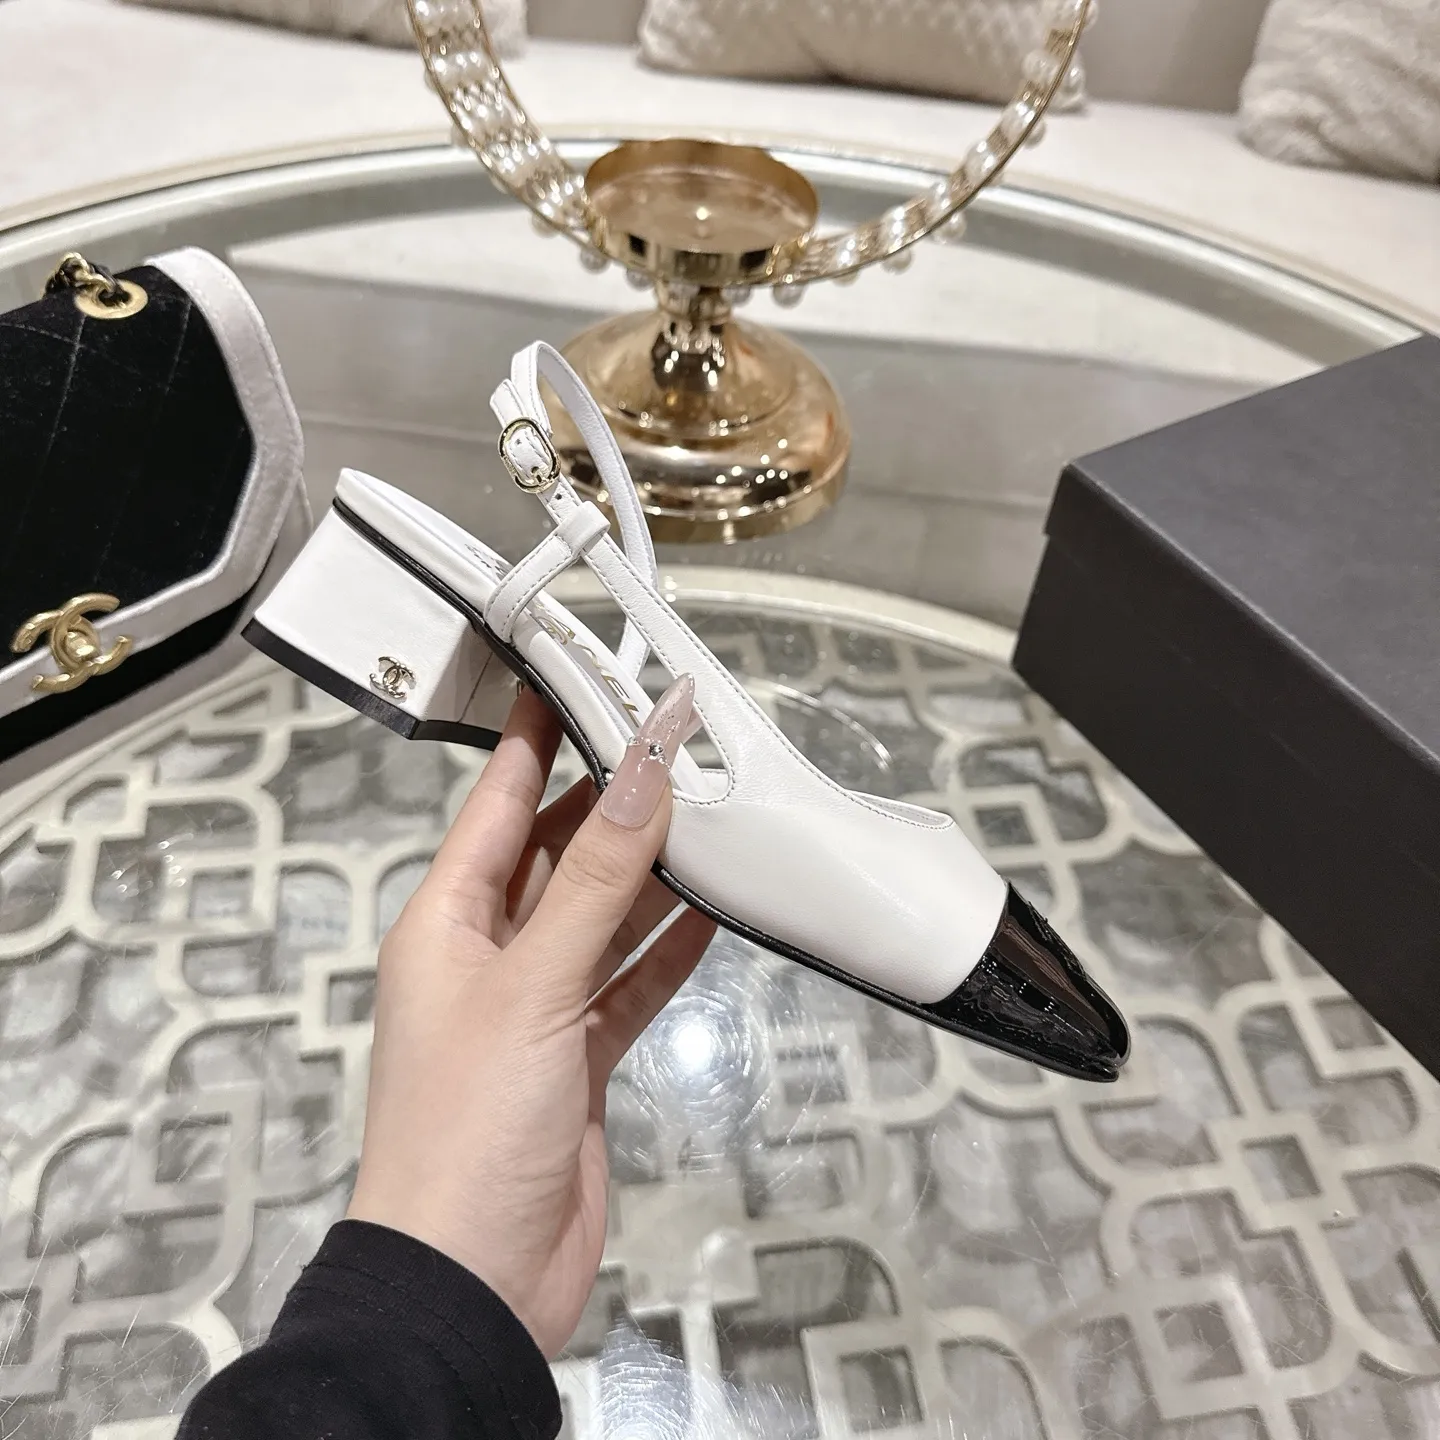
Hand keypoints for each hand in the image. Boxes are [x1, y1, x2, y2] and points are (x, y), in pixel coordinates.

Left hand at [347, 677, 713, 1356]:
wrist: (473, 1280)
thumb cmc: (464, 1136)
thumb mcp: (531, 988)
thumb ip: (594, 881)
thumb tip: (638, 778)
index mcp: (445, 924)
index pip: (495, 803)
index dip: (536, 738)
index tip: (577, 681)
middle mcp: (487, 957)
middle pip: (556, 854)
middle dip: (610, 802)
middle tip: (670, 748)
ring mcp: (535, 1009)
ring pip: (600, 916)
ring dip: (649, 874)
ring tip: (705, 817)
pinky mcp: (576, 1058)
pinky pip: (626, 982)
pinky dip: (665, 949)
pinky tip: (708, 915)